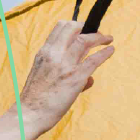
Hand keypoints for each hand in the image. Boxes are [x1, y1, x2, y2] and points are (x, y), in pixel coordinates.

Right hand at [18, 20, 114, 139]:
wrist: (29, 114)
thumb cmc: (34, 98)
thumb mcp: (41, 74)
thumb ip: (60, 69)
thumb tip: (88, 77)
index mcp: (44, 53)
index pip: (60, 28)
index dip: (74, 25)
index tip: (83, 30)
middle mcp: (54, 54)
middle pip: (72, 28)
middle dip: (87, 27)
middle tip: (96, 33)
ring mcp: (65, 65)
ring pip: (84, 40)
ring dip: (99, 37)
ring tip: (107, 39)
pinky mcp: (75, 78)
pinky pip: (93, 60)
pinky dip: (104, 53)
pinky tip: (111, 50)